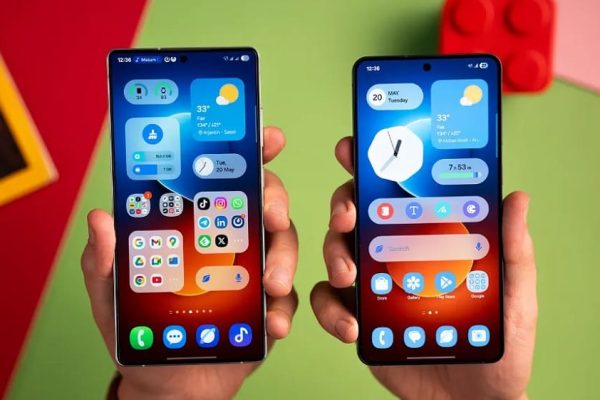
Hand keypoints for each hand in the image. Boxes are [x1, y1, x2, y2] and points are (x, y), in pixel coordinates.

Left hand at [82, 127, 298, 398]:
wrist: (169, 384)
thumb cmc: (145, 330)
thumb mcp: (113, 294)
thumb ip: (104, 260)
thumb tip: (101, 220)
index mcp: (197, 227)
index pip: (225, 180)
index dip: (249, 154)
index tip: (267, 139)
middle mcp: (231, 242)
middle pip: (265, 204)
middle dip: (275, 200)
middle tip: (270, 214)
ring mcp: (253, 273)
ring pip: (284, 246)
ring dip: (283, 258)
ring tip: (271, 282)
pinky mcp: (268, 308)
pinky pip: (286, 300)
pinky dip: (283, 309)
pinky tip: (272, 322)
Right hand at [311, 137, 536, 399]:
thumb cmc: (496, 345)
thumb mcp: (512, 294)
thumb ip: (510, 249)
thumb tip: (515, 198)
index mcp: (426, 239)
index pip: (396, 193)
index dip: (372, 166)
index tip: (355, 148)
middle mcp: (393, 255)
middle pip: (354, 215)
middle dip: (342, 206)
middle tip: (347, 216)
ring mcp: (372, 285)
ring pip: (335, 253)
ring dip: (334, 256)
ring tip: (350, 276)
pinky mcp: (357, 317)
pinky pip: (328, 304)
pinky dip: (330, 311)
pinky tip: (351, 325)